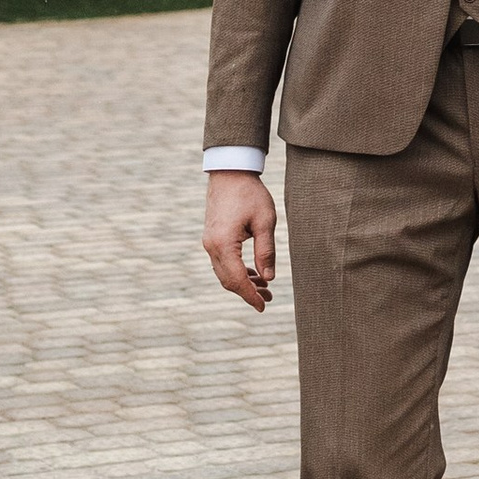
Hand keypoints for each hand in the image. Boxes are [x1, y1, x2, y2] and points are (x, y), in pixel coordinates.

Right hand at [203, 171, 276, 312]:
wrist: (230, 172)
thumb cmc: (250, 194)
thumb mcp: (265, 222)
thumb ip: (266, 251)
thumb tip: (268, 278)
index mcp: (224, 244)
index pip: (237, 279)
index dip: (250, 295)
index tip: (263, 306)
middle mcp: (211, 246)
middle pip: (228, 280)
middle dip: (247, 292)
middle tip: (268, 298)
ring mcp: (209, 242)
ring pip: (224, 273)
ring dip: (243, 282)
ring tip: (265, 287)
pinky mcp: (212, 237)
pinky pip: (222, 262)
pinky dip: (236, 271)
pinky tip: (253, 273)